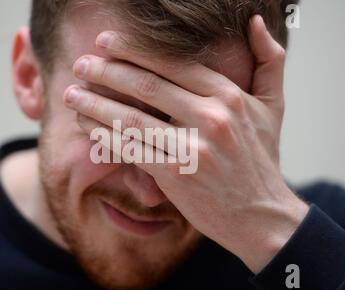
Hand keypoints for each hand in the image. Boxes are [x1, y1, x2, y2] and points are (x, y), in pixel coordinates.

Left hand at [64, 15, 308, 272]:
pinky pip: (129, 148)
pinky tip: (85, 125)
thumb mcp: (273, 105)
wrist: (260, 214)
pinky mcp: (175, 174)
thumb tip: (256, 20)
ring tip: (71, 94)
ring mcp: (192, 147)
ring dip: (95, 103)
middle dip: (105, 71)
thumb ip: (269, 59)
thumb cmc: (260, 159)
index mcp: (229, 95)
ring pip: (130, 118)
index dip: (133, 49)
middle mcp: (211, 116)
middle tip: (80, 64)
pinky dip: (103, 135)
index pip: (172, 62)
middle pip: (145, 85)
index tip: (105, 42)